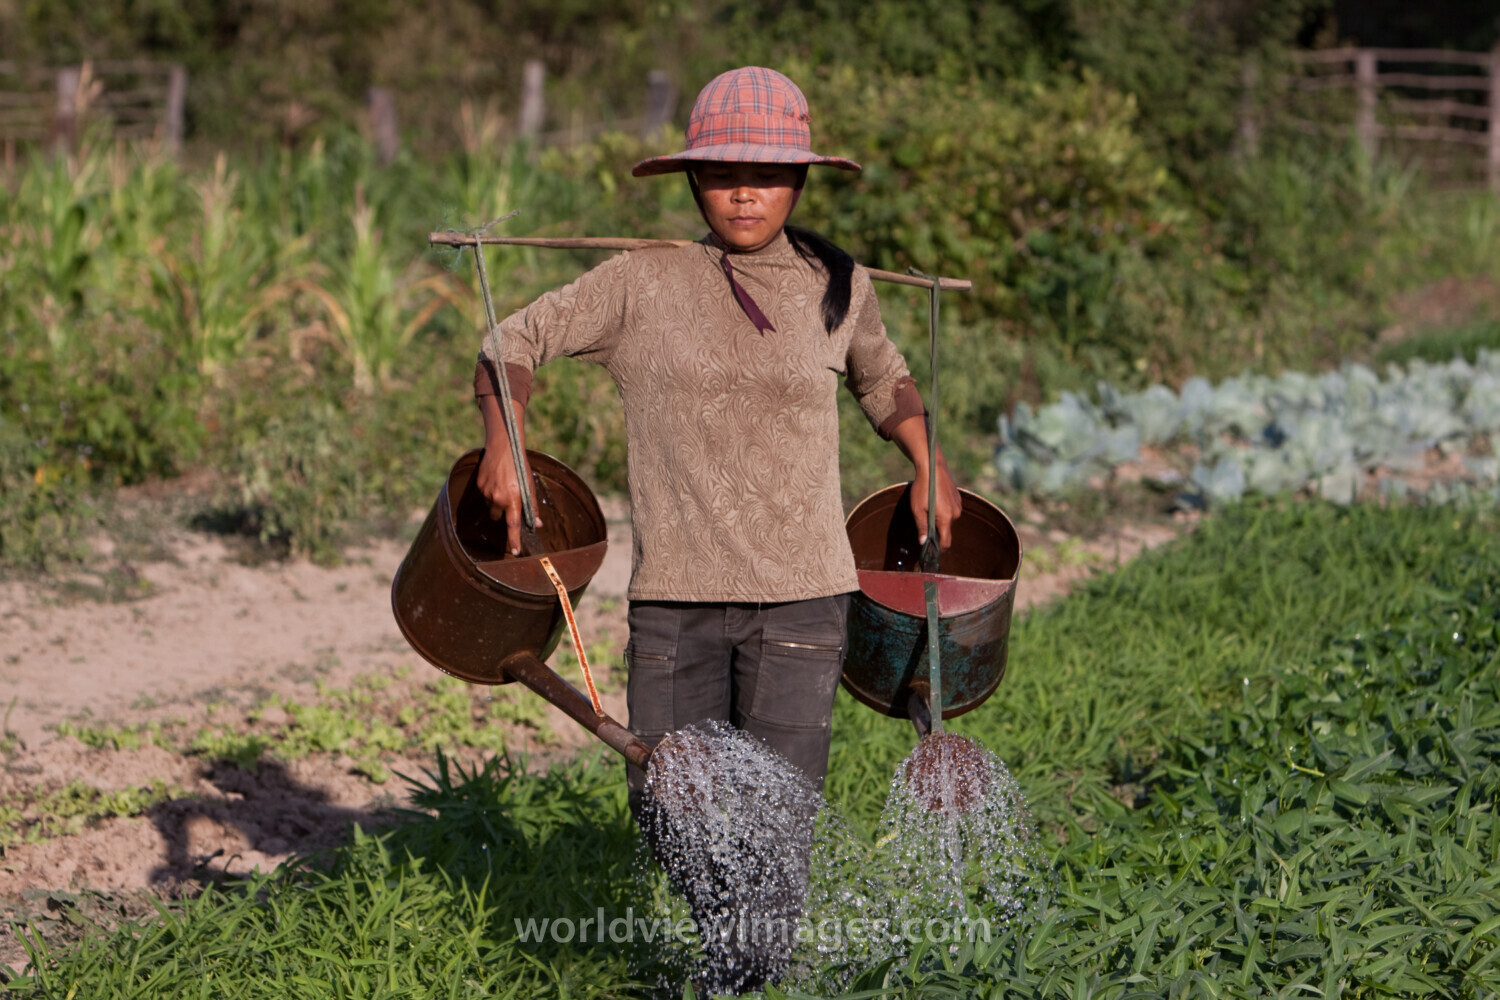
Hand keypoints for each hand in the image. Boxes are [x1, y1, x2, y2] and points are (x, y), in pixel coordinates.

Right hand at [475, 395, 538, 554]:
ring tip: (503, 485)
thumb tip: (537, 523)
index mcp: (513, 499)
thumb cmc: (520, 466)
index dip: (514, 540)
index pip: (513, 525)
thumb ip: (532, 506)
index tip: (514, 551)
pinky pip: (484, 496)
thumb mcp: (530, 485)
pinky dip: (490, 492)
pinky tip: (495, 480)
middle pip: (497, 517)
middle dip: (502, 513)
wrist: (503, 447)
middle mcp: (498, 498)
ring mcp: (486, 492)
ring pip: (490, 506)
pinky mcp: (479, 485)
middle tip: (508, 500)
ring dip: (496, 502)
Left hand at [910, 452, 962, 549]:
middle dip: (936, 530)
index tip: (929, 548)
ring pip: (949, 520)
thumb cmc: (923, 488)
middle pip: (946, 531)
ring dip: (940, 519)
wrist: (932, 467)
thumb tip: (924, 543)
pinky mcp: (958, 499)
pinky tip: (935, 501)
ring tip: (929, 507)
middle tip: (924, 520)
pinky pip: (951, 511)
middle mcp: (955, 514)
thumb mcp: (917, 509)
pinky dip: (944, 510)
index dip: (938, 548)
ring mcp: (958, 506)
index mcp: (946, 518)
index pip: (946, 542)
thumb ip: (922, 528)